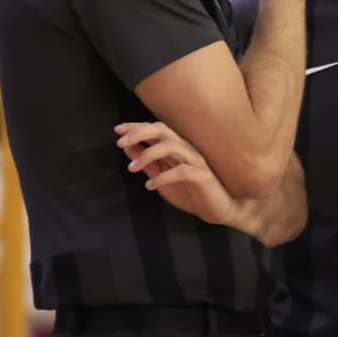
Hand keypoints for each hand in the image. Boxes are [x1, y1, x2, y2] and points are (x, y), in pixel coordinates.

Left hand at [116, 122, 238, 225]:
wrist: (220, 209)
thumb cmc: (191, 192)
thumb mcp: (162, 177)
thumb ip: (147, 163)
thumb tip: (127, 147)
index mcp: (177, 148)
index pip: (156, 129)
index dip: (136, 127)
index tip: (117, 130)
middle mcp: (187, 149)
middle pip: (162, 130)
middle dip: (139, 133)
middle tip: (120, 143)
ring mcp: (196, 161)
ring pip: (172, 146)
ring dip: (148, 155)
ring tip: (132, 169)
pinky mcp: (203, 177)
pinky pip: (182, 171)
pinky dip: (163, 176)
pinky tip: (150, 185)